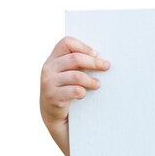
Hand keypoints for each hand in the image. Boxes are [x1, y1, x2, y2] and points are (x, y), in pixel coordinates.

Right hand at [40, 36, 109, 155]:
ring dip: (91, 80)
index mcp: (53, 58)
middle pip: (75, 58)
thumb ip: (78, 62)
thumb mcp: (68, 72)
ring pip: (76, 75)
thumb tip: (102, 57)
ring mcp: (48, 82)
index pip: (66, 42)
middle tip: (106, 66)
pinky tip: (85, 94)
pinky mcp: (52, 96)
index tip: (96, 54)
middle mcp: (48, 68)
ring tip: (98, 84)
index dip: (83, 46)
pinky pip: (74, 90)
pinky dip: (83, 92)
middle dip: (94, 62)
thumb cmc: (67, 88)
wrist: (53, 113)